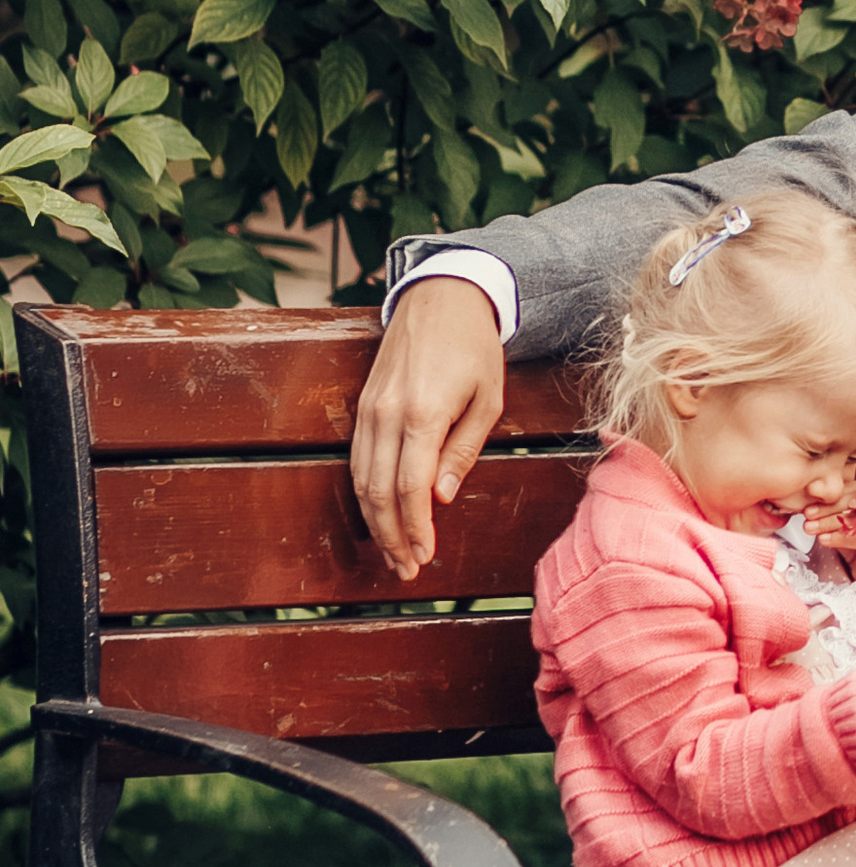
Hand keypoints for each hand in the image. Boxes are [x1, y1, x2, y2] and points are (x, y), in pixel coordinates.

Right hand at [352, 280, 507, 578]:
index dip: (416, 528)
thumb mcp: (488, 397)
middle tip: (406, 569)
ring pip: (361, 479)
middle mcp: (387, 414)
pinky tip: (380, 514)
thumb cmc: (474, 347)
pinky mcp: (362, 404)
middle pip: (379, 492)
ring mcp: (369, 409)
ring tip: (392, 552)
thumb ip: (463, 449)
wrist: (441, 296)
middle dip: (392, 536)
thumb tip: (441, 497)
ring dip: (375, 521)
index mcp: (423, 414)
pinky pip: (357, 459)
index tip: (426, 554)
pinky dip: (365, 493)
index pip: (411, 488)